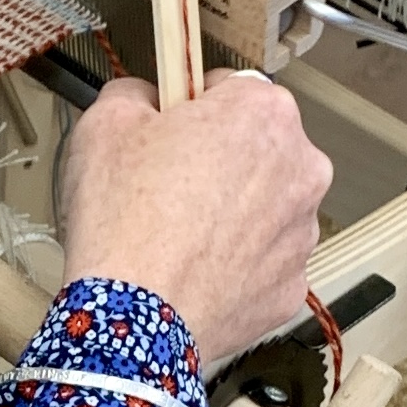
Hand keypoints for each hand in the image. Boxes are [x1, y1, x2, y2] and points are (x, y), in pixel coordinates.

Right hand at [58, 71, 333, 362]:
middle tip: (167, 182)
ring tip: (176, 231)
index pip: (233, 89)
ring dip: (232, 210)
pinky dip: (234, 262)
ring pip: (265, 205)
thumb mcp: (105, 123)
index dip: (194, 106)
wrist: (132, 317)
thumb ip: (134, 92)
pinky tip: (193, 268)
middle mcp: (301, 168)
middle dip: (220, 158)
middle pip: (258, 147)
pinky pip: (262, 260)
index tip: (169, 128)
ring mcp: (301, 233)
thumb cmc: (124, 218)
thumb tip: (146, 99)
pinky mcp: (291, 286)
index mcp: (263, 114)